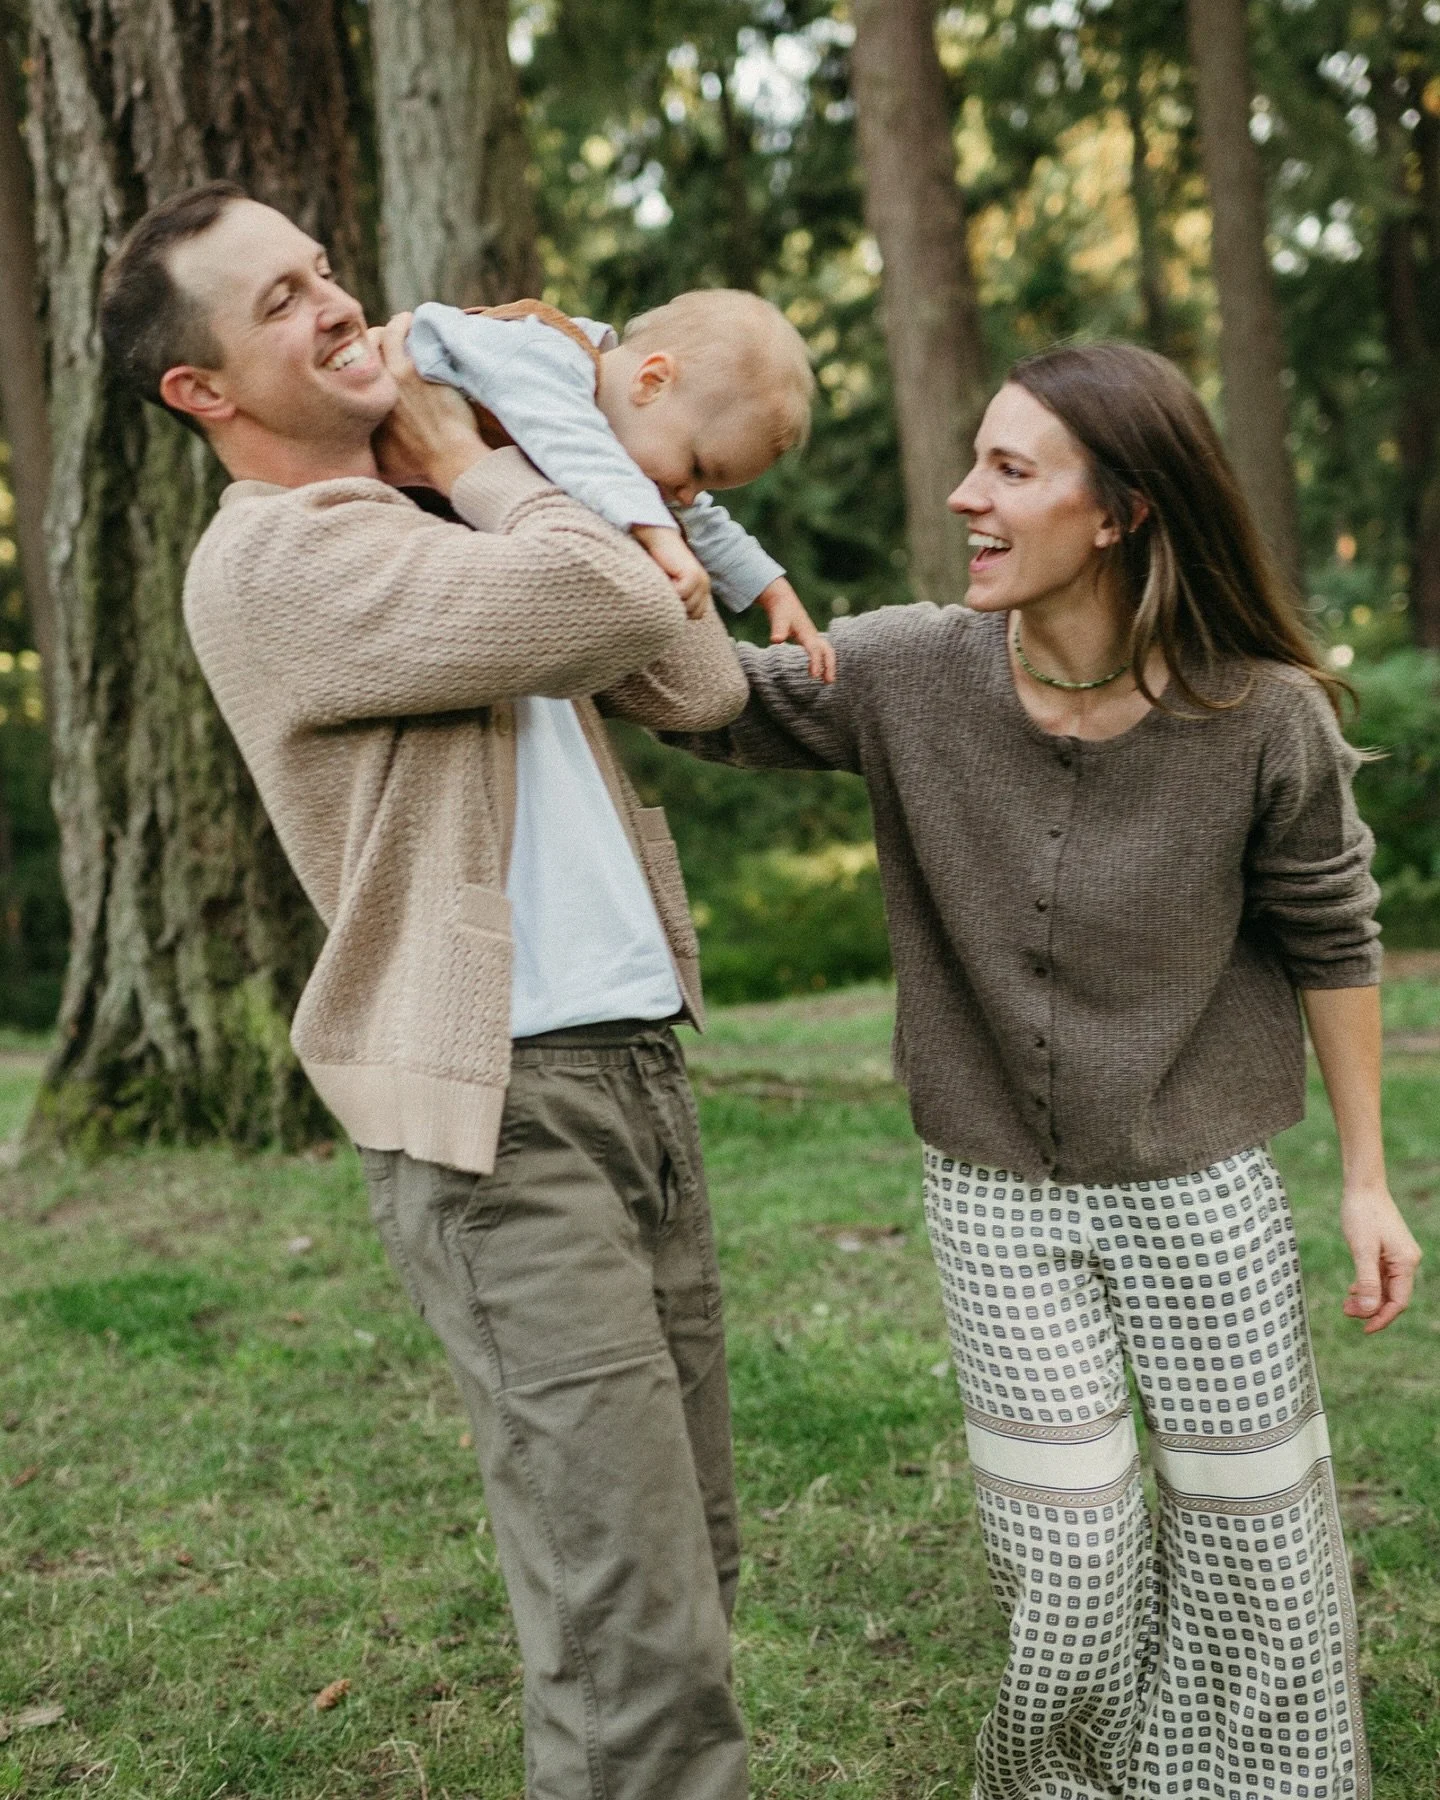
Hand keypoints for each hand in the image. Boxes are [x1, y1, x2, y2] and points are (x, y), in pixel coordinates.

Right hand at [370, 313, 488, 493]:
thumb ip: (369, 458)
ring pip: (377, 337)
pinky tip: (412, 321)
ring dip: (389, 328)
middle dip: (370, 341)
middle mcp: (366, 390)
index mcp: (358, 411)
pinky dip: (403, 324)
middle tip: (387, 338)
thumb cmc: (423, 468)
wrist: (450, 461)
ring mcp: (387, 376)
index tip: (371, 359)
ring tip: (402, 324)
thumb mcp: (385, 468)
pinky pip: (399, 332)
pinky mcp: (410, 367)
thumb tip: (358, 461)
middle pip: (358, 350)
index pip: (346, 373)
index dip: (358, 362)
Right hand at [633, 525, 710, 618]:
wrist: (660, 540)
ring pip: (685, 606)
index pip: (697, 615)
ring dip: (672, 598)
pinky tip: (666, 576)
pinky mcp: (693, 576)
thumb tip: (674, 620)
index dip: (681, 611)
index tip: (670, 596)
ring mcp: (701, 580)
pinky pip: (680, 595)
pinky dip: (669, 589)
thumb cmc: (660, 565)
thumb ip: (678, 601)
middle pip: (692, 613)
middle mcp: (705, 585)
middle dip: (676, 606)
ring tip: (665, 582)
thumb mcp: (672, 587)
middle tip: (666, 588)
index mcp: (703, 589)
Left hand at [756, 578, 835, 681]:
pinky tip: (814, 673)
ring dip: (828, 665)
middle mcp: (812, 635)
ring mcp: (813, 637)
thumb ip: (778, 630)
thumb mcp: (778, 618)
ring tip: (827, 682)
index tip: (814, 676)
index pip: (814, 649)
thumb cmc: (781, 610)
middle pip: (827, 651)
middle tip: (829, 682)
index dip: (815, 662)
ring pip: (826, 652)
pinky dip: (822, 662)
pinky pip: (820, 652)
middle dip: (830, 665)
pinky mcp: (810, 639)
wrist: (783, 600)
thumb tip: (775, 640)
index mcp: (806, 632)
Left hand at [1339, 1185, 1421, 1331]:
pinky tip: (1353, 1291)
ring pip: (1385, 1288)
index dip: (1382, 1318)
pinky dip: (1367, 1286)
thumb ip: (1367, 1281)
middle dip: (1371, 1309)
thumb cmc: (1362, 1214)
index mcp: (1406, 1263)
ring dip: (1367, 1299)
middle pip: (1392, 1297)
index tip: (1364, 1330)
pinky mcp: (1387, 1251)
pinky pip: (1380, 1277)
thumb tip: (1369, 1311)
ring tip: (1346, 1305)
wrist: (1362, 1186)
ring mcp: (1397, 1256)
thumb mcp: (1362, 1250)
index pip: (1398, 1302)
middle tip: (1346, 1311)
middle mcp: (1406, 1261)